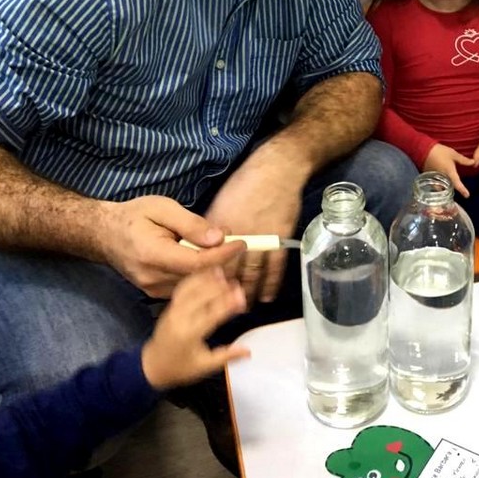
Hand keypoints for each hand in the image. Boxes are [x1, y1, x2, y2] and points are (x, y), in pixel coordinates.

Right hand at [99, 196, 245, 297]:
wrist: (104, 235)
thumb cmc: (134, 216)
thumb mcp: (162, 208)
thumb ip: (191, 224)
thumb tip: (218, 237)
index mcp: (153, 254)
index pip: (197, 263)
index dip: (223, 255)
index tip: (241, 243)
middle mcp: (153, 278)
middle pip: (199, 278)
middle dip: (223, 263)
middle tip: (236, 244)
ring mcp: (153, 290)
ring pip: (195, 287)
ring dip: (214, 271)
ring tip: (223, 251)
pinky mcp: (155, 294)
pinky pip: (186, 289)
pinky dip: (201, 277)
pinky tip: (207, 261)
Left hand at [141, 267, 251, 389]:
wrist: (151, 367)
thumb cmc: (180, 369)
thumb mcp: (204, 366)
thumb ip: (226, 356)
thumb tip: (248, 351)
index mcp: (190, 334)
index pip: (212, 315)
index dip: (228, 305)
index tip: (242, 298)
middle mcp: (180, 319)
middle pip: (202, 298)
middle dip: (220, 289)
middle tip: (237, 284)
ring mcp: (173, 311)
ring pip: (191, 290)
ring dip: (207, 280)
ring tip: (223, 272)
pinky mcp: (170, 307)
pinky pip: (182, 289)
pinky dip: (194, 279)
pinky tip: (205, 274)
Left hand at [204, 143, 308, 303]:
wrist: (277, 169)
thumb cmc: (246, 181)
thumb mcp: (220, 201)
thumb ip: (209, 226)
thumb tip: (200, 245)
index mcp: (219, 226)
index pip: (206, 258)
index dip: (203, 277)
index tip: (199, 293)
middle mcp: (237, 236)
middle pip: (228, 270)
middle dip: (222, 290)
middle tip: (218, 308)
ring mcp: (260, 238)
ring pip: (251, 273)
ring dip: (246, 292)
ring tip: (241, 307)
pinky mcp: (279, 238)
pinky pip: (275, 267)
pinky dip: (271, 283)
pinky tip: (267, 296)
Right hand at [423, 144, 475, 197]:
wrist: (423, 149)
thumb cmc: (440, 151)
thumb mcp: (453, 154)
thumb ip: (463, 160)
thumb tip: (473, 162)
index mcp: (449, 172)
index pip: (457, 184)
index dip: (462, 190)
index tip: (467, 195)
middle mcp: (442, 178)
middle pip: (448, 189)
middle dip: (452, 191)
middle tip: (459, 191)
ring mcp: (434, 179)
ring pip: (440, 189)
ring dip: (444, 190)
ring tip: (448, 189)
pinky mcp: (429, 177)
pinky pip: (435, 185)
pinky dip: (438, 186)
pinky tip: (441, 183)